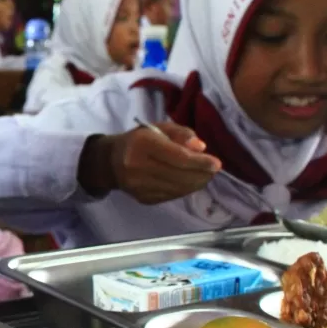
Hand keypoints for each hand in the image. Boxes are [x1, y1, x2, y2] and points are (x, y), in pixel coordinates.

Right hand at [79, 122, 220, 203]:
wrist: (110, 162)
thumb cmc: (139, 140)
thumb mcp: (158, 128)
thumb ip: (181, 134)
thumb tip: (201, 148)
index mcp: (143, 144)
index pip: (177, 157)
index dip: (200, 162)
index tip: (217, 164)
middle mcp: (139, 167)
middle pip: (180, 176)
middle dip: (202, 174)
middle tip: (213, 170)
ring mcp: (140, 186)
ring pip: (178, 189)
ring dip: (196, 183)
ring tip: (204, 175)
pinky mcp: (143, 198)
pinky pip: (171, 196)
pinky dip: (184, 189)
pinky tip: (189, 182)